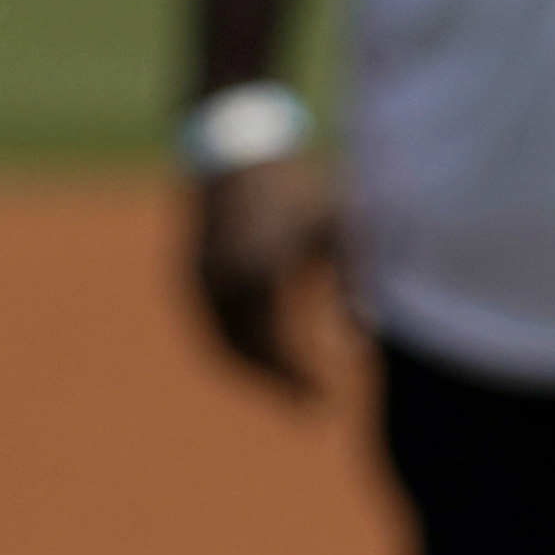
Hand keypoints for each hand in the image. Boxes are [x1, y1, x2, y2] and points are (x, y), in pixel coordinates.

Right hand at [191, 154, 343, 399]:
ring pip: (224, 344)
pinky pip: (211, 326)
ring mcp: (199, 280)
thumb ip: (353, 275)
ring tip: (289, 389)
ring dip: (256, 372)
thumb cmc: (298, 186)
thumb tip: (365, 332)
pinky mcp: (189, 275)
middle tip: (310, 408)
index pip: (279, 347)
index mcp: (261, 272)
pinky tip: (264, 357)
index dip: (300, 379)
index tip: (326, 401)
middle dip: (279, 383)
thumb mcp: (335, 224)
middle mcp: (224, 282)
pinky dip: (236, 350)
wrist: (237, 147)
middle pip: (249, 353)